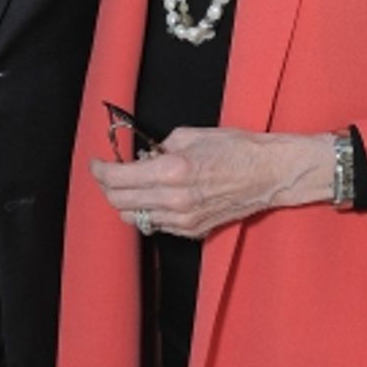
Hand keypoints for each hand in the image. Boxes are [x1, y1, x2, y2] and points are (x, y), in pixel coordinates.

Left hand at [91, 126, 335, 239]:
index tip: (96, 163)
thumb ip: (159, 148)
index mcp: (171, 171)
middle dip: (107, 186)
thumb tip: (142, 158)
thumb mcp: (192, 135)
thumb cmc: (237, 149)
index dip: (99, 170)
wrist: (270, 174)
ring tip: (133, 184)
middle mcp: (173, 200)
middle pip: (119, 201)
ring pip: (134, 217)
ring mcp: (183, 220)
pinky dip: (148, 211)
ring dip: (126, 201)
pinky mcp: (192, 231)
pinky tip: (156, 196)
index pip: (117, 178)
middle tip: (109, 173)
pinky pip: (156, 225)